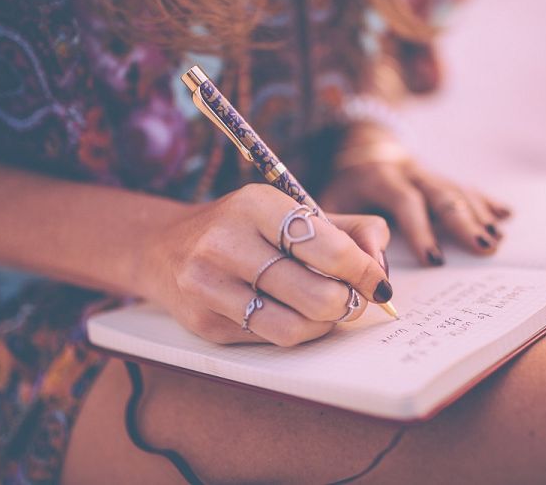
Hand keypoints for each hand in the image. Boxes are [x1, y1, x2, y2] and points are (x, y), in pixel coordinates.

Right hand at [137, 184, 390, 345]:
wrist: (165, 248)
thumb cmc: (245, 229)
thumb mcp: (291, 213)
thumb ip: (349, 230)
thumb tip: (380, 266)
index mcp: (255, 205)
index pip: (327, 248)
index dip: (364, 272)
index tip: (378, 283)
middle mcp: (225, 243)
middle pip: (317, 295)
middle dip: (348, 303)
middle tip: (353, 299)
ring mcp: (209, 286)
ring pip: (295, 327)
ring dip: (324, 325)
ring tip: (326, 310)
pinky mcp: (204, 323)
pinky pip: (269, 339)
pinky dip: (294, 331)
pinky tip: (290, 313)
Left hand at [319, 160, 509, 265]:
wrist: (356, 150)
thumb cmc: (342, 187)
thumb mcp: (330, 204)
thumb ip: (345, 231)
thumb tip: (368, 267)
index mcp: (380, 177)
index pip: (405, 201)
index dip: (420, 230)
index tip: (434, 260)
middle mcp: (409, 171)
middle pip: (440, 194)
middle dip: (463, 222)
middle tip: (483, 247)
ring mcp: (427, 172)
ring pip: (457, 191)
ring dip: (479, 215)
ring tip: (496, 239)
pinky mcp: (439, 176)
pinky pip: (466, 187)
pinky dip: (486, 201)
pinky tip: (506, 215)